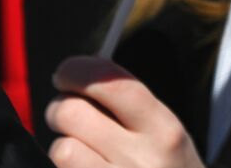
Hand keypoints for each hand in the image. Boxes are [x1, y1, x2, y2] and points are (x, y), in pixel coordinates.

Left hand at [46, 56, 203, 167]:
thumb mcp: (168, 139)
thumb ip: (132, 109)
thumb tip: (80, 78)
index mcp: (165, 131)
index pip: (114, 84)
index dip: (80, 71)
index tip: (67, 73)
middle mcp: (142, 160)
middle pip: (73, 112)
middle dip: (61, 109)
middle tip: (66, 114)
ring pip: (61, 150)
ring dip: (63, 149)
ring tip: (80, 155)